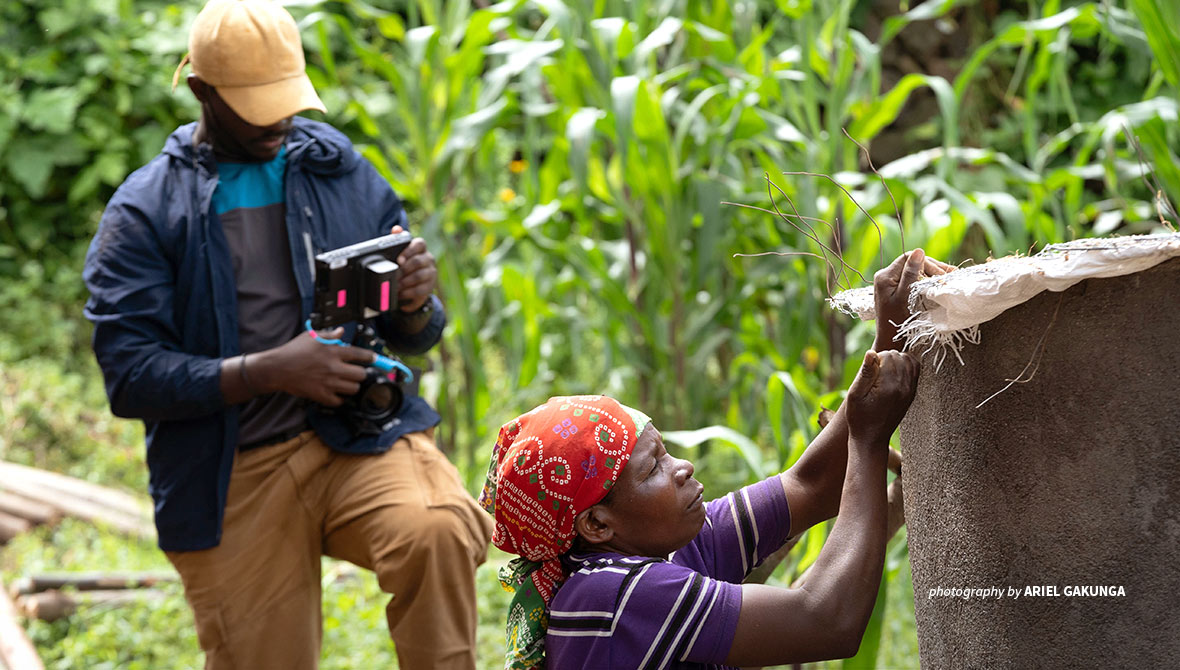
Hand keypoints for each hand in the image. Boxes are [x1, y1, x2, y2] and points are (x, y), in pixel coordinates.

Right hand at [252, 328, 373, 406]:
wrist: (277, 368)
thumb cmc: (293, 351)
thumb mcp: (311, 337)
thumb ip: (329, 335)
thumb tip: (341, 331)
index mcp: (332, 352)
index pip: (359, 354)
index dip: (371, 357)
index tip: (374, 359)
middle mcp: (333, 367)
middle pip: (361, 374)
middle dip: (361, 373)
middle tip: (356, 372)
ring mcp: (328, 383)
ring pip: (353, 388)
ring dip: (352, 386)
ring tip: (347, 382)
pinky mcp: (321, 395)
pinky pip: (339, 401)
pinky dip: (340, 399)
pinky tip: (337, 393)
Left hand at [391, 224, 435, 311]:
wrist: (409, 286)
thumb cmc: (402, 265)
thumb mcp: (397, 253)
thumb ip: (396, 240)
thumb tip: (396, 229)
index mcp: (420, 248)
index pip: (420, 244)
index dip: (409, 251)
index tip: (399, 259)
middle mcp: (428, 258)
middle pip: (418, 261)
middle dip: (404, 269)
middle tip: (394, 274)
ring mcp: (431, 273)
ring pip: (419, 276)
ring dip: (405, 281)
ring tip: (395, 285)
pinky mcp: (430, 286)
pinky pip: (420, 289)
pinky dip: (408, 292)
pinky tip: (400, 293)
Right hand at [845, 350, 919, 445]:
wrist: (871, 438)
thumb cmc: (859, 417)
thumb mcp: (855, 395)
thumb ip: (865, 373)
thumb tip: (871, 352)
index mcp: (890, 386)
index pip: (889, 355)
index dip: (876, 357)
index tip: (868, 370)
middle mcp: (904, 387)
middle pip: (900, 356)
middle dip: (886, 358)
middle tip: (875, 372)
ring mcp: (911, 391)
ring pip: (910, 360)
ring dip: (897, 361)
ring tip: (883, 372)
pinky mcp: (912, 394)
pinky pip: (915, 370)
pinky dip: (905, 366)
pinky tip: (892, 375)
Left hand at [873, 248, 954, 350]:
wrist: (890, 340)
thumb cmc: (897, 321)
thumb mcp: (905, 296)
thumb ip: (911, 274)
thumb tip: (919, 250)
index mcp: (885, 276)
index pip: (909, 258)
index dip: (927, 264)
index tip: (941, 275)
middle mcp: (885, 276)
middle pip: (912, 262)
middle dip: (931, 268)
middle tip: (950, 276)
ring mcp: (890, 282)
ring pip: (914, 270)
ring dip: (931, 273)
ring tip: (948, 279)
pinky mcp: (895, 288)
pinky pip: (912, 278)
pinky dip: (926, 280)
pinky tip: (939, 282)